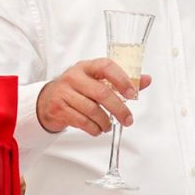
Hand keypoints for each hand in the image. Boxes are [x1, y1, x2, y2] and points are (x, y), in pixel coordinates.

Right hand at [35, 58, 151, 135]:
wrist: (48, 99)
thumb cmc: (78, 88)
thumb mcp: (97, 79)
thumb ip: (122, 80)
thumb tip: (146, 80)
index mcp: (87, 66)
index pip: (106, 67)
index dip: (122, 80)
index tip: (132, 94)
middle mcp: (74, 77)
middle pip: (101, 93)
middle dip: (118, 109)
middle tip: (128, 119)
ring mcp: (64, 92)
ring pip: (91, 110)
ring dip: (105, 121)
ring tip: (109, 125)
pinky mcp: (59, 109)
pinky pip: (81, 121)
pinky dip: (93, 128)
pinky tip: (98, 129)